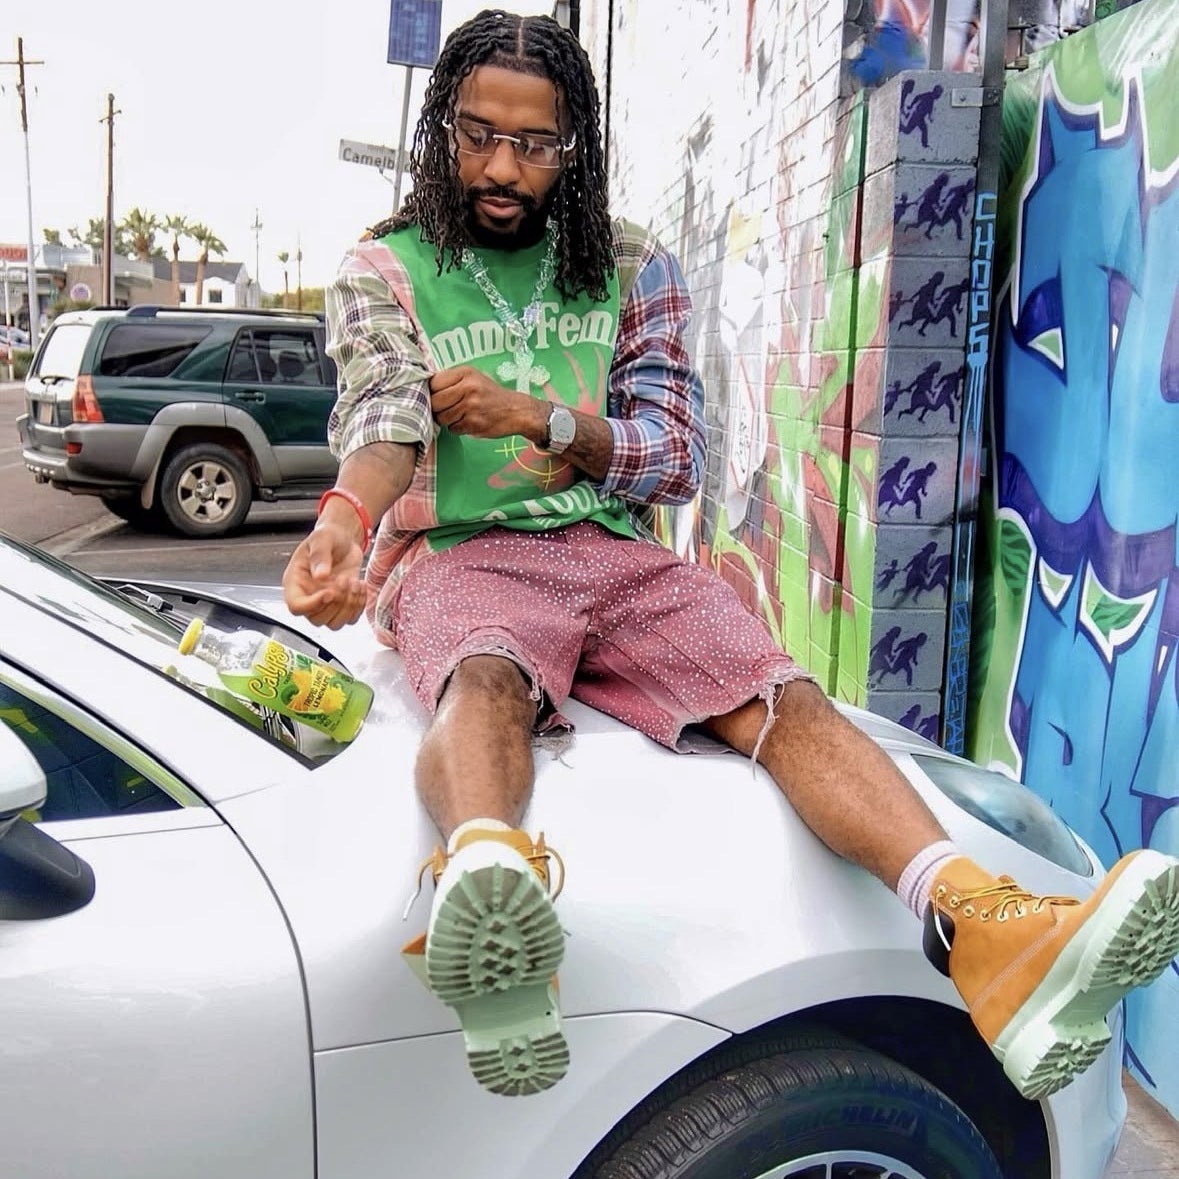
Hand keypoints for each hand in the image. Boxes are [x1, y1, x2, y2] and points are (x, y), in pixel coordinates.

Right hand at [281, 520, 366, 629]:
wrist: (345, 539)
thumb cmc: (329, 537)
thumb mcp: (322, 538)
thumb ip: (319, 555)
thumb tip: (320, 575)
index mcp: (295, 582)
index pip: (296, 606)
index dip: (312, 605)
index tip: (329, 592)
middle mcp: (308, 596)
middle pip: (316, 619)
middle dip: (336, 602)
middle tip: (344, 580)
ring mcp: (326, 603)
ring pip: (334, 623)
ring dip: (349, 607)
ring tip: (355, 583)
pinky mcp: (342, 604)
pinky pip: (350, 619)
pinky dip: (359, 607)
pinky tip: (361, 586)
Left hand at [429, 366, 544, 440]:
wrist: (516, 410)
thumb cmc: (490, 395)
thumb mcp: (473, 379)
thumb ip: (451, 382)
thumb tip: (423, 390)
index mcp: (465, 373)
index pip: (433, 383)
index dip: (431, 392)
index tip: (436, 396)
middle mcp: (468, 387)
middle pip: (435, 401)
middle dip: (437, 408)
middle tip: (447, 408)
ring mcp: (471, 406)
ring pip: (442, 417)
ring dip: (447, 420)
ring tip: (460, 415)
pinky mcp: (474, 423)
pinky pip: (453, 429)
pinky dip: (458, 428)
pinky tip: (469, 422)